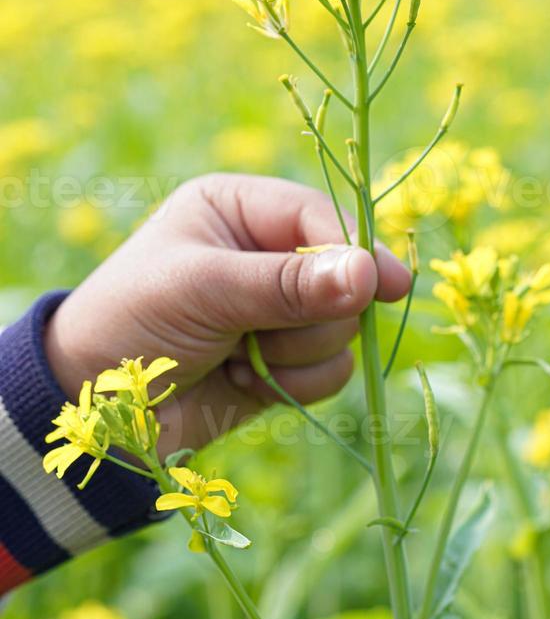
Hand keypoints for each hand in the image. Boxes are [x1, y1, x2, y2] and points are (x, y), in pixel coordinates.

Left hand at [45, 173, 409, 454]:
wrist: (95, 409)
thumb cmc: (132, 321)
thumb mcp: (203, 289)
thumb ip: (286, 285)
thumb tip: (369, 275)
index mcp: (239, 209)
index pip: (319, 219)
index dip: (355, 252)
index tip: (385, 287)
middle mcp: (265, 253)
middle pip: (343, 278)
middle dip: (306, 315)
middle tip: (254, 332)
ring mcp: (278, 310)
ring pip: (342, 330)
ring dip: (294, 354)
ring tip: (236, 356)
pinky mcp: (284, 360)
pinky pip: (330, 372)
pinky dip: (293, 384)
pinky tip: (244, 381)